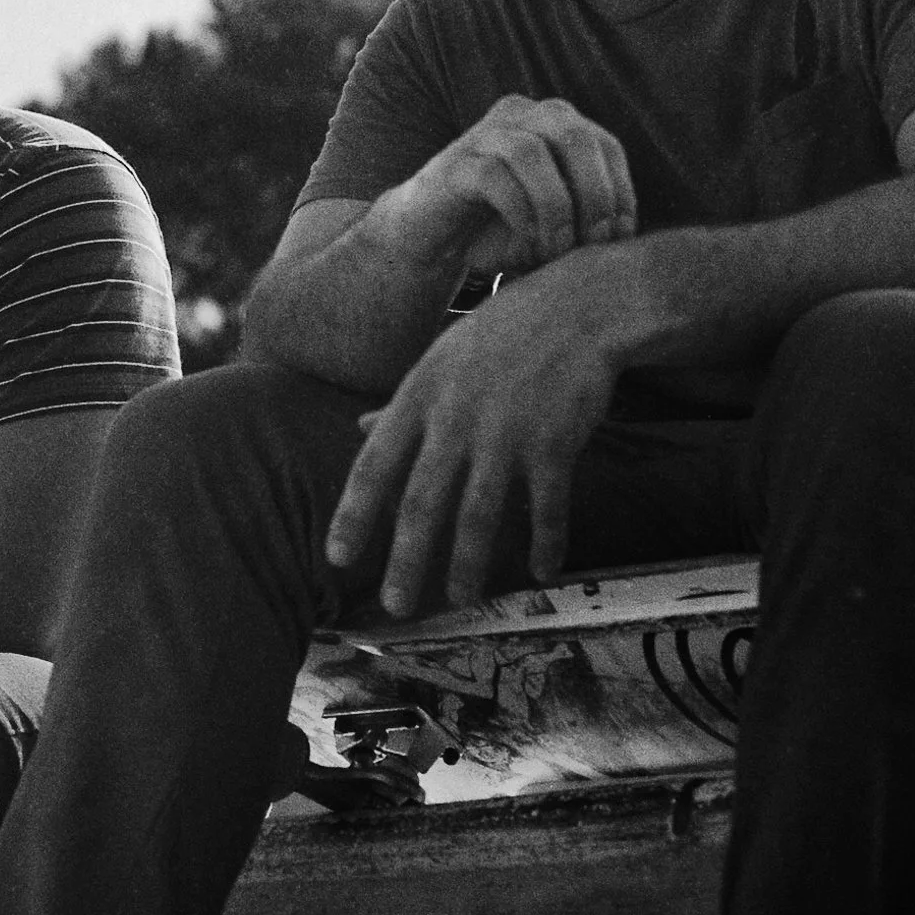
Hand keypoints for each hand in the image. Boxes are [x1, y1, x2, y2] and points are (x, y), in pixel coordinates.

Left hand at [325, 261, 626, 613]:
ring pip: (478, 514)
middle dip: (406, 561)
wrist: (578, 308)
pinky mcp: (554, 443)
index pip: (374, 466)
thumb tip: (359, 429)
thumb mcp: (440, 358)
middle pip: (421, 502)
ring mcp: (505, 433)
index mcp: (420, 396)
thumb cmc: (502, 334)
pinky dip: (544, 543)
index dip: (354, 515)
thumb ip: (401, 402)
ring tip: (461, 598)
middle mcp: (455, 419)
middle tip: (395, 606)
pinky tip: (541, 572)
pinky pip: (545, 507)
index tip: (336, 558)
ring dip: (468, 564)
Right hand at [405, 95, 636, 278]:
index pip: (604, 144)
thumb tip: (628, 234)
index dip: (621, 191)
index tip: (620, 240)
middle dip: (594, 195)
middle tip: (595, 244)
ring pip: (531, 154)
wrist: (433, 235)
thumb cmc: (504, 226)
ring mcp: (482, 135)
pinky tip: (525, 247)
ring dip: (554, 208)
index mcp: (554, 121)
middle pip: (573, 136)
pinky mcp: (453, 165)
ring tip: (556, 250)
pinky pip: (492, 177)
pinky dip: (518, 214)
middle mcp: (520, 115)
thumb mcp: (557, 211)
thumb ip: (590, 207)